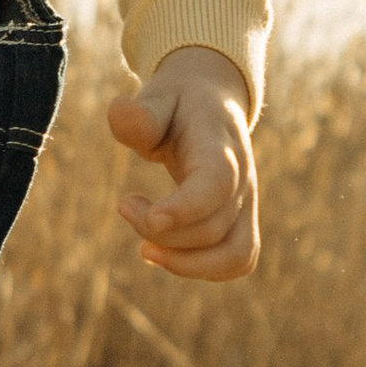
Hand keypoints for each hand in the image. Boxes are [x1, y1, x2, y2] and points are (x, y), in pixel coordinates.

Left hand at [107, 48, 258, 281]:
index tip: (150, 218)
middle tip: (124, 206)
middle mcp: (242, 180)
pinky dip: (201, 269)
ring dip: (186, 264)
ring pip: (235, 255)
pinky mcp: (242, 222)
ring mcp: (245, 205)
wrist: (211, 104)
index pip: (216, 184)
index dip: (186, 208)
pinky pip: (237, 260)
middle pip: (213, 228)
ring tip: (145, 250)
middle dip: (161, 233)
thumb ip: (141, 114)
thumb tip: (120, 112)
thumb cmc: (178, 105)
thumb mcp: (157, 98)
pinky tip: (162, 252)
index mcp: (220, 147)